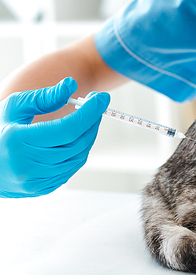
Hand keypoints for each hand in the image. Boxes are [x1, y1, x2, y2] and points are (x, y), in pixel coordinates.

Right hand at [0, 77, 109, 197]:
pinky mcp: (40, 189)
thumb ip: (44, 96)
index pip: (67, 129)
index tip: (101, 98)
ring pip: (76, 159)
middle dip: (92, 122)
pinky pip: (69, 170)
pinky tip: (76, 138)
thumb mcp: (15, 106)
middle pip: (75, 144)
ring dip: (88, 137)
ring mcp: (33, 181)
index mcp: (18, 141)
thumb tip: (71, 85)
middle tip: (97, 105)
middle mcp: (26, 166)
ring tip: (88, 120)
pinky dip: (79, 152)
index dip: (89, 112)